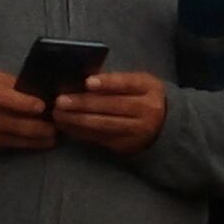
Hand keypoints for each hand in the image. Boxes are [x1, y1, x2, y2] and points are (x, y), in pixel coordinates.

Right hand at [0, 64, 61, 153]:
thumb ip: (9, 86)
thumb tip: (41, 98)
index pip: (1, 97)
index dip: (24, 104)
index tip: (44, 108)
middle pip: (8, 123)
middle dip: (36, 128)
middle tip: (56, 129)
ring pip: (5, 140)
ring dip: (31, 141)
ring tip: (49, 139)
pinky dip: (15, 145)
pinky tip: (28, 143)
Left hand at [56, 69, 171, 155]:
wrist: (165, 124)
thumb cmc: (142, 97)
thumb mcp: (138, 83)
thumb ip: (115, 80)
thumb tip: (81, 78)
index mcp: (149, 88)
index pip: (128, 84)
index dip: (107, 83)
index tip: (87, 82)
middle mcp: (147, 109)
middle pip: (112, 105)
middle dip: (83, 103)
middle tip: (60, 101)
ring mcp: (138, 129)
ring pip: (104, 124)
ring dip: (76, 120)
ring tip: (58, 114)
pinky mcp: (126, 144)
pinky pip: (99, 138)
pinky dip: (79, 131)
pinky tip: (65, 125)